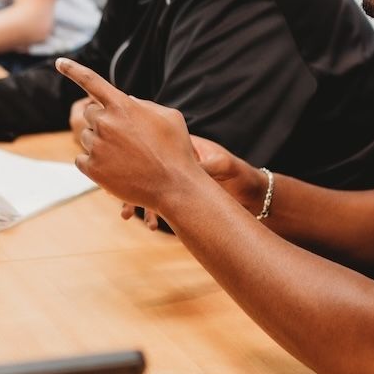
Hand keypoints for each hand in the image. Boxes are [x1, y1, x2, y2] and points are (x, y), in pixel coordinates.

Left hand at [56, 58, 200, 212]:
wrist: (174, 187)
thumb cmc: (176, 150)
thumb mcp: (168, 117)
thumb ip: (144, 105)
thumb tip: (127, 101)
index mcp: (122, 105)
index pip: (91, 80)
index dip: (73, 69)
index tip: (59, 62)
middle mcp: (105, 123)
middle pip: (90, 114)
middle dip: (103, 121)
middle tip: (124, 137)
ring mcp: (97, 146)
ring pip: (87, 137)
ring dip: (100, 143)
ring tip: (125, 157)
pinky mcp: (91, 168)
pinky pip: (81, 159)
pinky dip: (94, 162)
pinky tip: (114, 169)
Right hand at [121, 136, 265, 228]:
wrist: (252, 192)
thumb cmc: (239, 173)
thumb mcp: (223, 166)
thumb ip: (204, 166)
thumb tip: (186, 167)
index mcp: (182, 147)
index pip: (152, 148)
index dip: (135, 157)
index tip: (122, 168)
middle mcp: (173, 163)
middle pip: (143, 171)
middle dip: (130, 186)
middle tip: (123, 203)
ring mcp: (174, 181)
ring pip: (148, 190)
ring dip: (138, 203)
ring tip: (132, 217)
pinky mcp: (178, 197)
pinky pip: (159, 204)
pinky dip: (153, 213)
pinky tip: (152, 226)